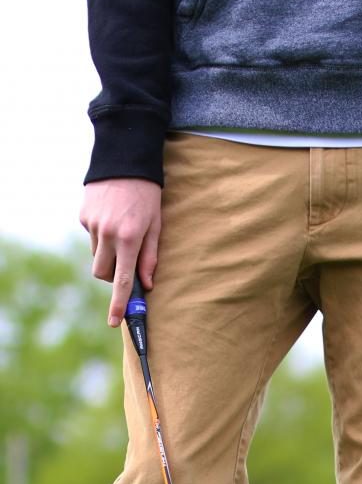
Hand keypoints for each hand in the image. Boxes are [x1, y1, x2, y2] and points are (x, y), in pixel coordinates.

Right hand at [79, 178, 162, 325]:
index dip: (119, 303)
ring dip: (108, 255)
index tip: (115, 321)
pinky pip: (91, 237)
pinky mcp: (82, 216)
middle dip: (113, 277)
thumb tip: (146, 285)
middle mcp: (107, 234)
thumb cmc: (148, 196)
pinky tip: (112, 218)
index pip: (122, 280)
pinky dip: (102, 236)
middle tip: (127, 263)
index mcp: (129, 238)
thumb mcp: (157, 226)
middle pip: (103, 273)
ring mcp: (91, 224)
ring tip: (122, 233)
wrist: (125, 161)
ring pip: (96, 256)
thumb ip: (150, 257)